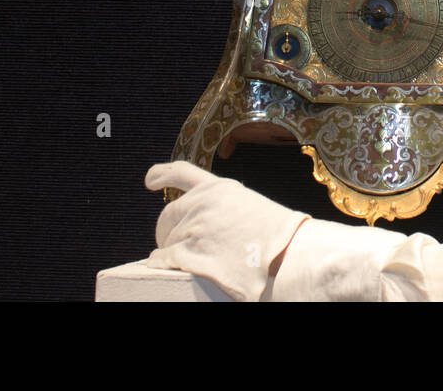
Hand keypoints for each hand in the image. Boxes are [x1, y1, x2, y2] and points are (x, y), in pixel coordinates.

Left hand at [144, 161, 310, 301]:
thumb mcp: (253, 209)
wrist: (291, 256)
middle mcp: (203, 203)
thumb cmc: (282, 238)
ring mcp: (194, 228)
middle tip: (174, 245)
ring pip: (166, 241)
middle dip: (167, 231)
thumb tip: (211, 228)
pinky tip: (165, 269)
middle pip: (168, 215)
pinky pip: (163, 259)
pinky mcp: (190, 254)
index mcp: (220, 188)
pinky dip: (162, 265)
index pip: (182, 173)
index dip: (162, 174)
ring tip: (187, 263)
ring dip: (170, 252)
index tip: (150, 179)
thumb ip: (226, 211)